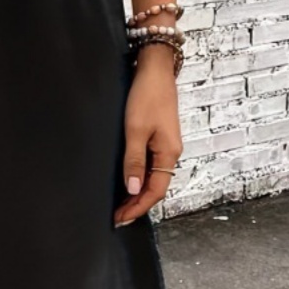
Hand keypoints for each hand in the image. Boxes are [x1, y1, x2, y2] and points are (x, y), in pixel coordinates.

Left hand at [114, 44, 182, 226]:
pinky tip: (128, 180)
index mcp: (169, 153)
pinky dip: (139, 176)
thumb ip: (134, 160)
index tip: (120, 219)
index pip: (155, 191)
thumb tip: (134, 190)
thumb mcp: (135, 129)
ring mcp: (166, 144)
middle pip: (156, 187)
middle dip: (137, 204)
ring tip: (120, 204)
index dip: (137, 207)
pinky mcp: (158, 136)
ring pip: (154, 177)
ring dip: (138, 192)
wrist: (155, 69)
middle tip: (117, 217)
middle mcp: (171, 152)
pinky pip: (151, 164)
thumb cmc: (146, 96)